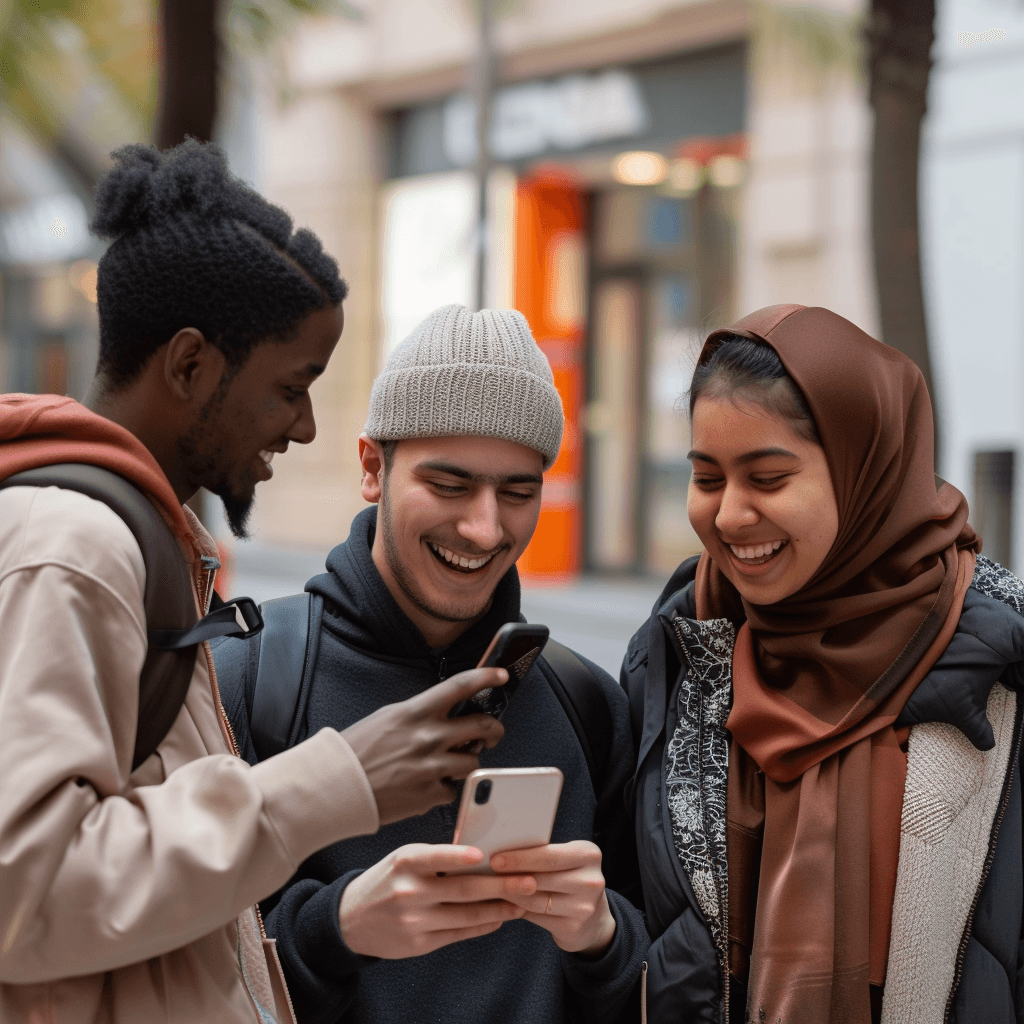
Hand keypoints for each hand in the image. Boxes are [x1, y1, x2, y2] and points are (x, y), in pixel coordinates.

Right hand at [339, 844, 536, 958]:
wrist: (350, 919)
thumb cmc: (386, 880)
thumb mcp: (403, 860)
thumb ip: (436, 858)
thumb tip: (483, 855)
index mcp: (404, 863)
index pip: (436, 856)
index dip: (460, 856)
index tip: (485, 855)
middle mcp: (408, 891)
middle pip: (463, 888)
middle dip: (500, 885)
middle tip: (528, 881)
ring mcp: (414, 920)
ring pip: (466, 915)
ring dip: (499, 908)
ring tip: (521, 901)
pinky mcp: (419, 944)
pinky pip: (459, 934)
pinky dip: (483, 925)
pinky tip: (499, 917)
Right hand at [340, 668, 507, 824]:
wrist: (336, 786)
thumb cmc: (357, 751)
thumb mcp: (388, 718)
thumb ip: (419, 714)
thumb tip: (444, 712)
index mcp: (416, 712)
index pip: (460, 686)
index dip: (486, 677)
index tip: (501, 674)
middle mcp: (428, 737)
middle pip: (482, 725)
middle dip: (494, 729)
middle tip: (492, 732)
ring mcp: (432, 766)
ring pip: (473, 760)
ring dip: (468, 760)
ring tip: (453, 761)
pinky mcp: (430, 794)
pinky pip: (454, 789)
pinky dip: (447, 786)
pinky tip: (431, 783)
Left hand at [491, 841, 616, 956]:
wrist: (592, 920)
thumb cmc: (570, 880)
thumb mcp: (567, 861)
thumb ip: (544, 855)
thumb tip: (502, 850)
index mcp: (589, 854)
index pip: (551, 855)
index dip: (521, 858)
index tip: (495, 859)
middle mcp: (591, 880)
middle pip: (542, 877)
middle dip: (512, 874)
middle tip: (488, 872)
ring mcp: (584, 907)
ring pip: (536, 900)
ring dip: (510, 894)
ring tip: (492, 887)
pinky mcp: (574, 928)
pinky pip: (537, 917)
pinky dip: (517, 909)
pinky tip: (505, 904)